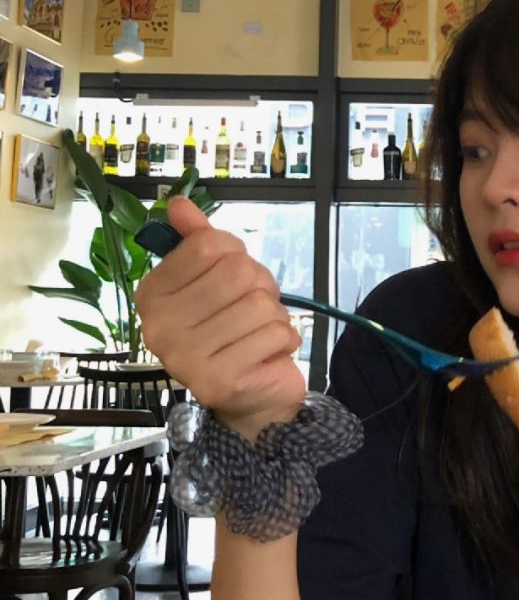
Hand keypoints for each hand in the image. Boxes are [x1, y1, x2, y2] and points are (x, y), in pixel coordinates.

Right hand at [136, 196, 304, 437]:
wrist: (251, 397)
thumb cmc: (232, 330)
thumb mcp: (215, 280)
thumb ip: (198, 240)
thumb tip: (179, 203)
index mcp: (152, 294)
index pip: (208, 245)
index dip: (236, 254)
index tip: (233, 276)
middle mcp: (159, 326)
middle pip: (237, 272)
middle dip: (260, 286)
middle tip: (252, 310)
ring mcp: (185, 357)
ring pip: (260, 304)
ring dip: (274, 315)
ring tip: (259, 333)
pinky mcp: (219, 381)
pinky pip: (275, 333)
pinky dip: (284, 338)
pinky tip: (267, 353)